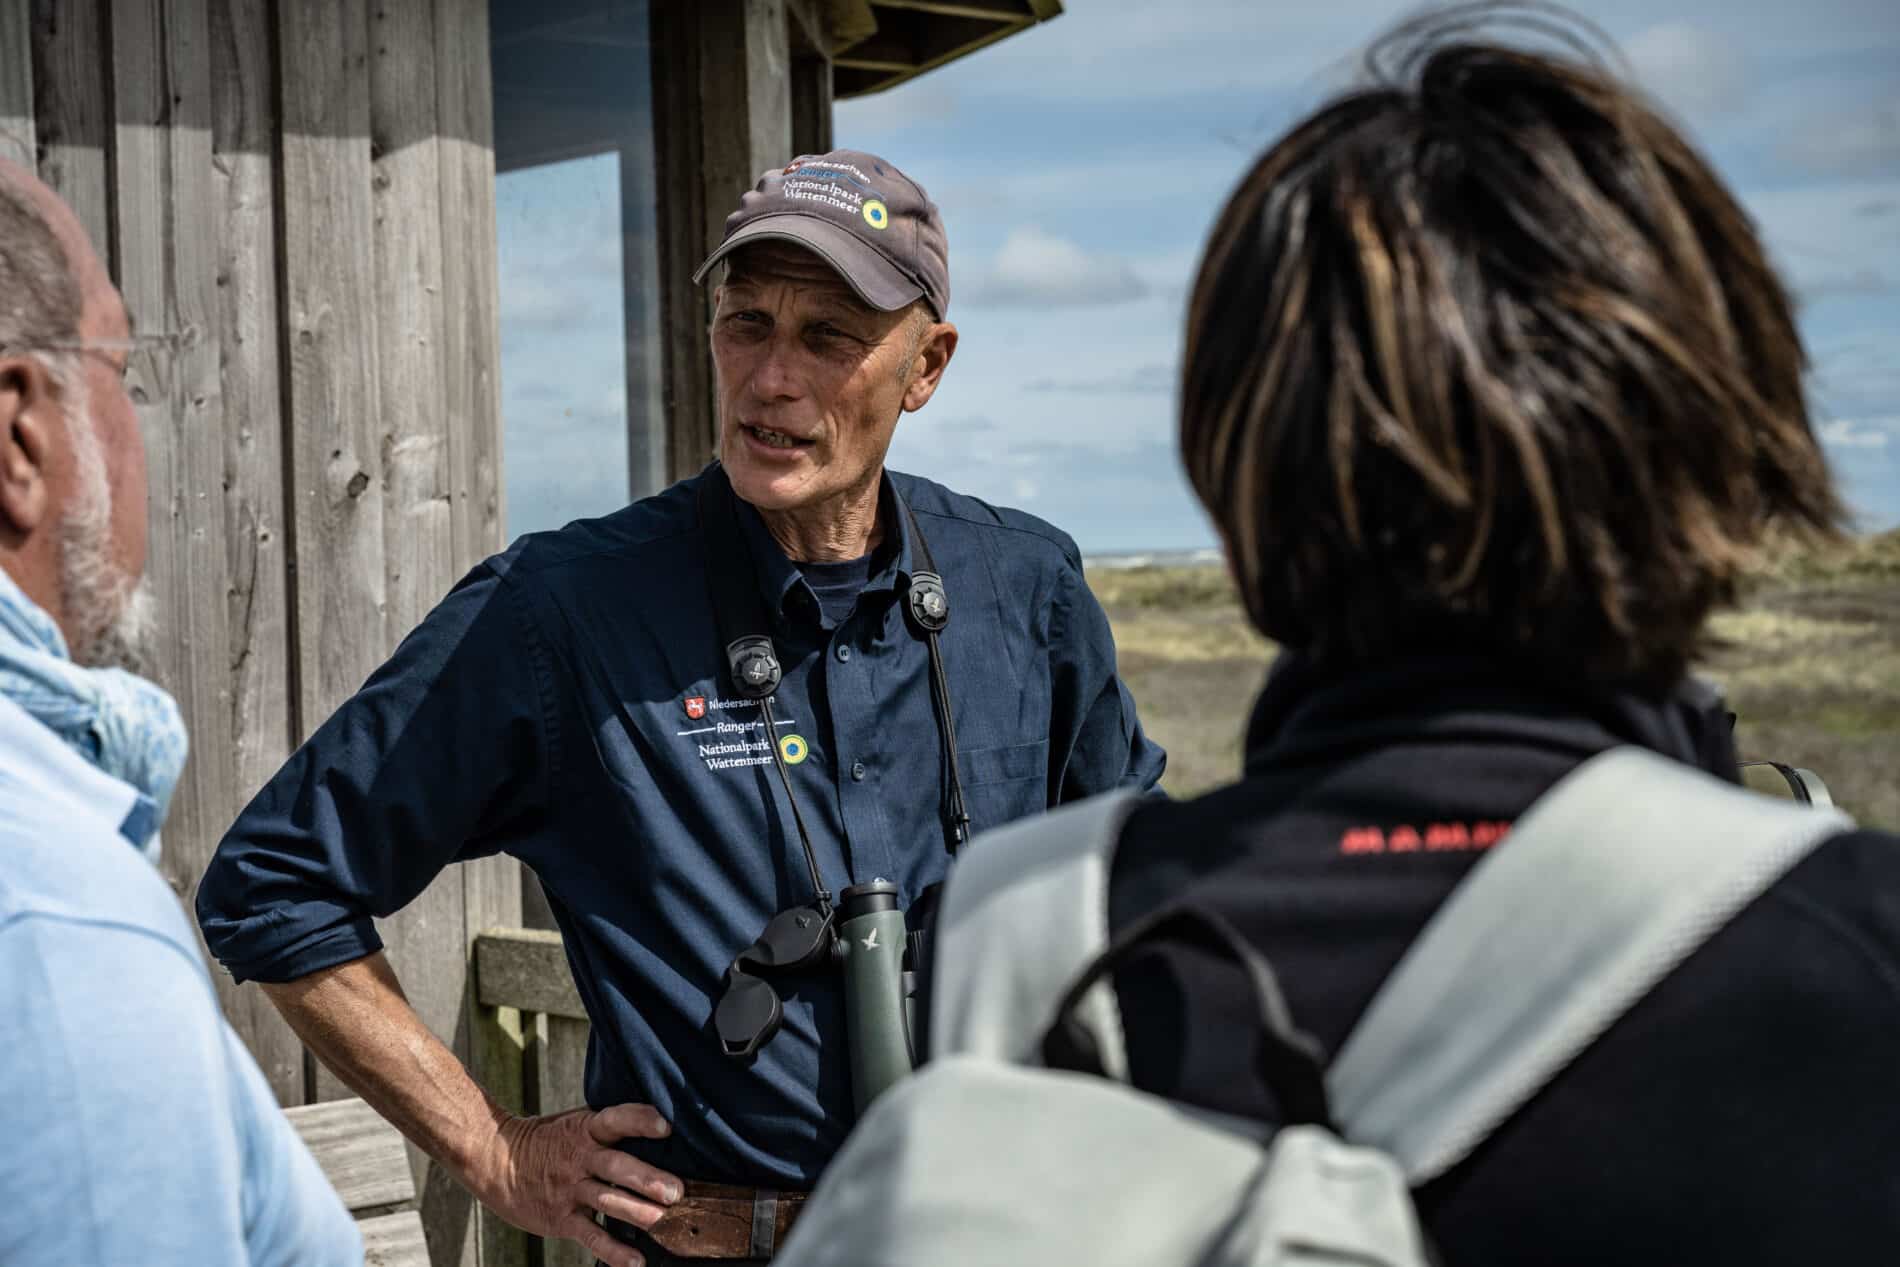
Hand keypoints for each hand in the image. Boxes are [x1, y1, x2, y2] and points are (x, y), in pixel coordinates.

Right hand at [471, 1102, 681, 1266]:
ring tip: (661, 1220)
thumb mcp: (576, 1123)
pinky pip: (590, 1235)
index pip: (616, 1120)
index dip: (640, 1121)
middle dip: (647, 1179)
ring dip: (635, 1211)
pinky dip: (613, 1250)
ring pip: (606, 1200)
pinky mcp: (561, 1218)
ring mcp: (570, 1189)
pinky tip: (635, 1260)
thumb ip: (610, 1127)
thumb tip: (660, 1127)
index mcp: (586, 1129)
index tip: (665, 1127)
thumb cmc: (547, 1140)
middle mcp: (580, 1158)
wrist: (496, 1160)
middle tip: (676, 1191)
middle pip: (616, 1166)